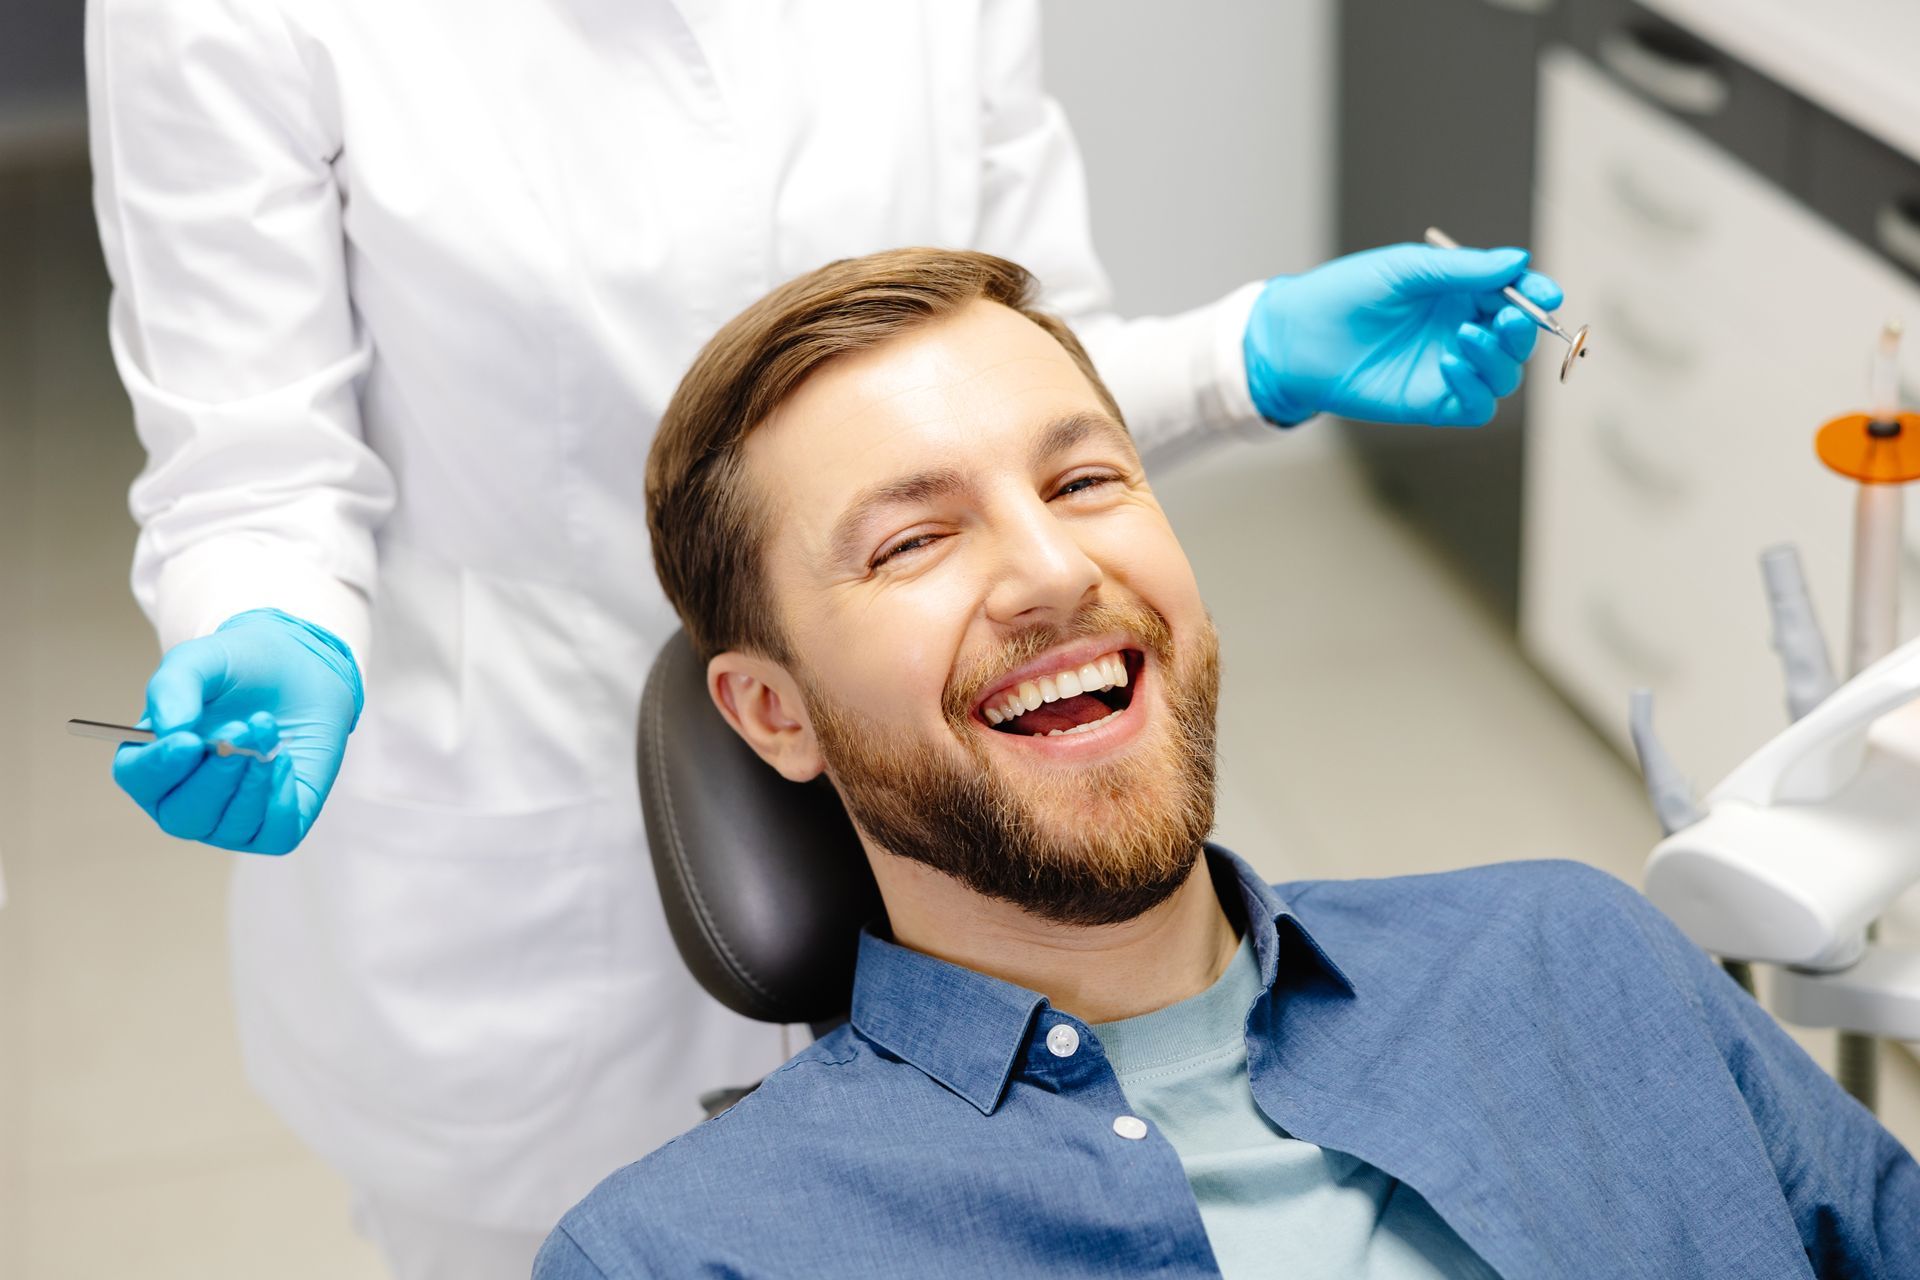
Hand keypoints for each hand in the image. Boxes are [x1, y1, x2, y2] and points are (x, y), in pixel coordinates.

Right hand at [112, 609, 362, 854]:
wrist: (299, 668)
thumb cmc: (239, 668)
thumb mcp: (201, 660)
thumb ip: (174, 686)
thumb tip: (171, 728)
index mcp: (153, 760)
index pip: (138, 780)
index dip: (158, 767)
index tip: (188, 741)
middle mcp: (184, 798)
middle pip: (183, 816)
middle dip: (215, 775)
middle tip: (241, 729)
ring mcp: (228, 818)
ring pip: (229, 828)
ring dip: (252, 781)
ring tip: (266, 729)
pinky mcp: (275, 823)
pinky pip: (275, 833)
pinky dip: (281, 798)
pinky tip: (284, 757)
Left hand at [1243, 242, 1564, 427]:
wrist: (1298, 337)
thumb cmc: (1345, 294)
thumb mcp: (1405, 270)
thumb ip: (1461, 269)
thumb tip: (1517, 261)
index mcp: (1460, 294)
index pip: (1515, 296)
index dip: (1536, 294)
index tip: (1546, 294)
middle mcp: (1461, 332)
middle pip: (1516, 339)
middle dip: (1521, 329)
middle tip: (1505, 319)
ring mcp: (1450, 369)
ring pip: (1504, 375)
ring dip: (1498, 358)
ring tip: (1464, 338)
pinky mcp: (1433, 402)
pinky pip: (1477, 406)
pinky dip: (1476, 388)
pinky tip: (1450, 364)